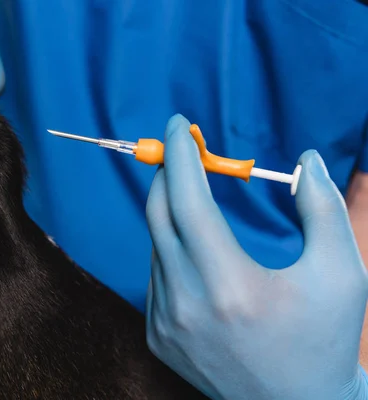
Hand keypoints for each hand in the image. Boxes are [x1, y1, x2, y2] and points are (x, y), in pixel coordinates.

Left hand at [145, 114, 367, 399]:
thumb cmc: (325, 338)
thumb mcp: (342, 272)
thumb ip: (323, 208)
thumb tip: (303, 160)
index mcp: (231, 287)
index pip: (189, 202)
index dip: (180, 157)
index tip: (177, 125)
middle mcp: (186, 305)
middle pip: (158, 216)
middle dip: (166, 174)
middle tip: (182, 150)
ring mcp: (164, 324)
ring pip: (156, 246)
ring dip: (173, 215)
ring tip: (200, 205)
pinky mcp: (156, 336)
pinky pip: (154, 275)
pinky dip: (171, 251)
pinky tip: (198, 255)